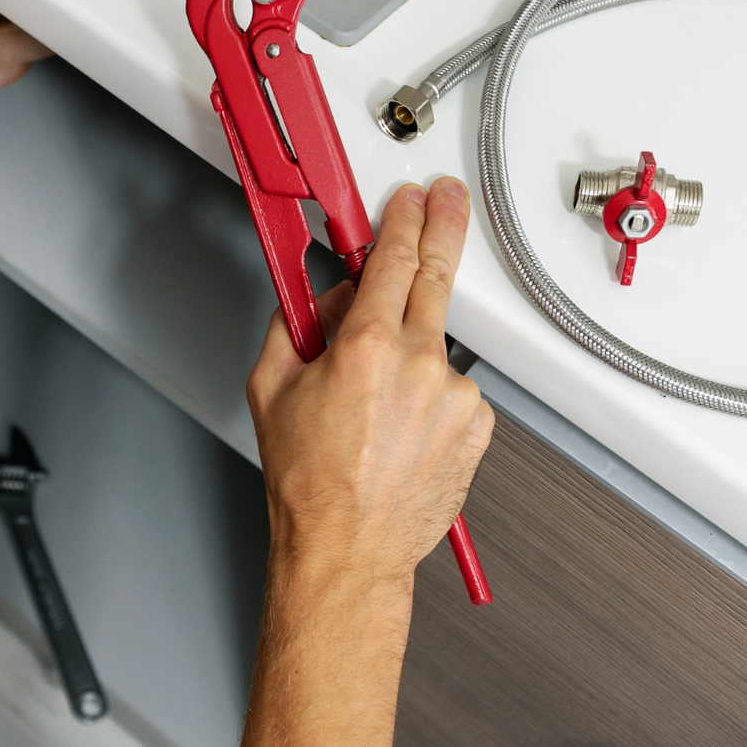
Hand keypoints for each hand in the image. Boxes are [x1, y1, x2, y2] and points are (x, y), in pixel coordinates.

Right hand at [247, 177, 492, 589]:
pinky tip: (399, 427)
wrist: (347, 547)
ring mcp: (454, 395)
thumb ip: (297, 323)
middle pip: (437, 273)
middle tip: (447, 202)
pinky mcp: (476, 424)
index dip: (403, 218)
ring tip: (376, 404)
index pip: (394, 258)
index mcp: (365, 349)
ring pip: (436, 346)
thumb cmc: (308, 483)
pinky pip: (452, 389)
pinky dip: (430, 395)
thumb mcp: (270, 387)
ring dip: (413, 352)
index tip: (411, 198)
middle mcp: (419, 366)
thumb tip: (325, 294)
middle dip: (442, 227)